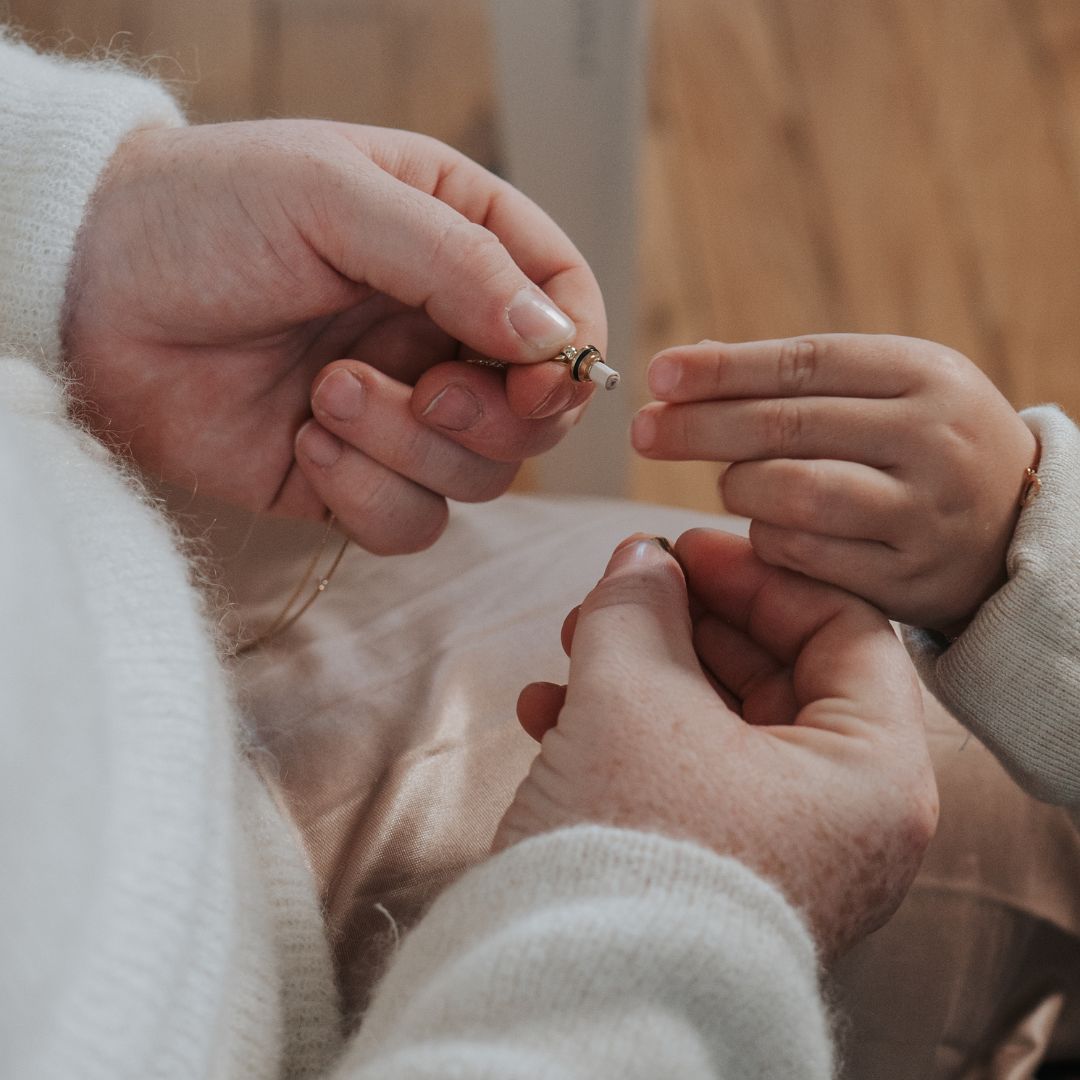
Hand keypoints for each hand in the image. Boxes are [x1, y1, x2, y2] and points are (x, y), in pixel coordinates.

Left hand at [65, 120, 603, 553]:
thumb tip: (555, 337)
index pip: (566, 301)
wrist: (87, 293)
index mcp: (456, 242)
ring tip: (326, 394)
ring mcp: (400, 412)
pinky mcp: (352, 479)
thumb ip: (457, 260)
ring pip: (479, 477)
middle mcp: (440, 332)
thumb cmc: (204, 212)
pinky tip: (304, 442)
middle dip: (488, 417)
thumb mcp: (333, 194)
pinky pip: (411, 523)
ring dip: (408, 447)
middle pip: (537, 413)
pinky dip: (368, 495)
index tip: (540, 383)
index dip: (572, 356)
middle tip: (425, 390)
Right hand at [497, 529, 937, 960]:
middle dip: (683, 623)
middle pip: (774, 676)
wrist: (574, 997)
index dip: (757, 574)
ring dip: (639, 672)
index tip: (685, 547)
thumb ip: (640, 606)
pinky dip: (622, 733)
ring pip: (716, 725)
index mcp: (871, 776)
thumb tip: (639, 561)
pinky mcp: (715, 878)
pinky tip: (549, 710)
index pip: (842, 630)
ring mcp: (780, 856)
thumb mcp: (632, 693)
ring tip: (571, 646)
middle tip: (623, 589)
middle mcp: (843, 825)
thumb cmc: (634, 852)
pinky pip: (682, 777)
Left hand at [631, 335, 1037, 631]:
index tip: (660, 376)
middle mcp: (928, 438)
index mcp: (923, 374)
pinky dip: (766, 539)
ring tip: (731, 482)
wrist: (1014, 528)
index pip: (803, 364)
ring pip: (790, 494)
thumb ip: (798, 379)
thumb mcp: (887, 390)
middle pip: (786, 427)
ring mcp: (921, 511)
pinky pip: (804, 555)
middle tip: (645, 431)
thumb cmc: (922, 446)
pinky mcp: (904, 577)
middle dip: (700, 428)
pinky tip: (765, 526)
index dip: (722, 370)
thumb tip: (690, 361)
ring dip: (739, 487)